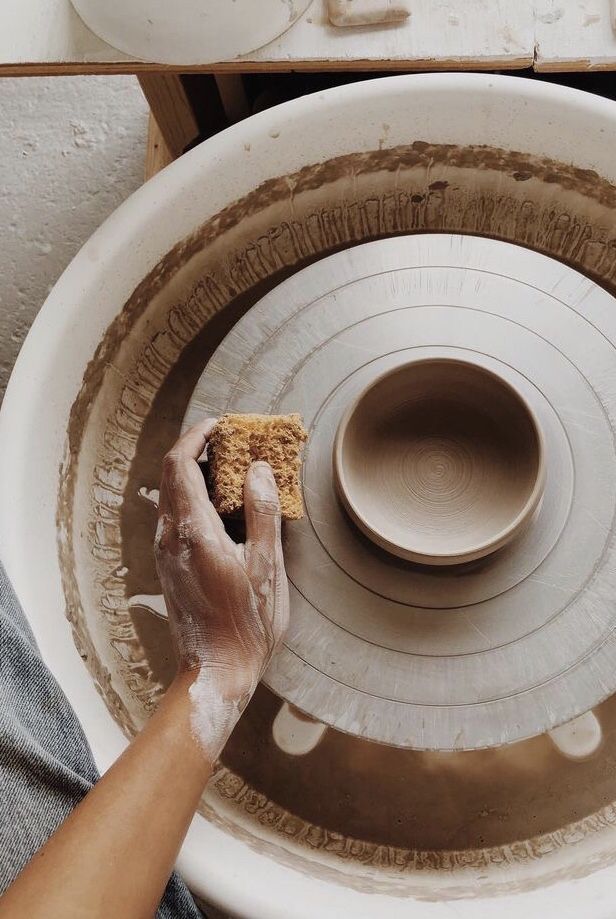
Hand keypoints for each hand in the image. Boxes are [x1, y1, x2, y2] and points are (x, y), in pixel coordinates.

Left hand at [154, 419, 289, 701]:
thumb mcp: (267, 566)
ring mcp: (167, 553)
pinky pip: (178, 517)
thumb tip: (258, 469)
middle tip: (237, 445)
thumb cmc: (248, 624)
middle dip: (202, 451)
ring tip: (237, 472)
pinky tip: (228, 509)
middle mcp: (171, 538)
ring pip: (174, 496)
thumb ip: (262, 512)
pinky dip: (198, 498)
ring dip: (200, 475)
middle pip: (173, 475)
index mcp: (193, 532)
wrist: (217, 671)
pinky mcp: (171, 565)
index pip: (179, 464)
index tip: (222, 426)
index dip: (198, 437)